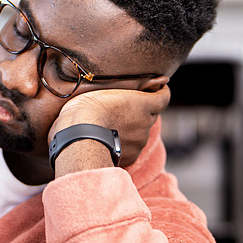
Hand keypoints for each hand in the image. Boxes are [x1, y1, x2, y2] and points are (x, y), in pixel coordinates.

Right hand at [48, 85, 169, 167]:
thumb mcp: (104, 89)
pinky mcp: (131, 156)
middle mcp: (145, 123)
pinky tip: (109, 142)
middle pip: (150, 116)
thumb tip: (143, 85)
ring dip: (131, 130)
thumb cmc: (86, 109)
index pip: (164, 97)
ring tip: (110, 128)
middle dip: (140, 112)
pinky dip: (124, 145)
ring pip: (140, 133)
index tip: (158, 90)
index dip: (162, 93)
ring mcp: (139, 141)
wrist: (79, 138)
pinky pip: (132, 149)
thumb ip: (124, 90)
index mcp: (143, 103)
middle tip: (122, 110)